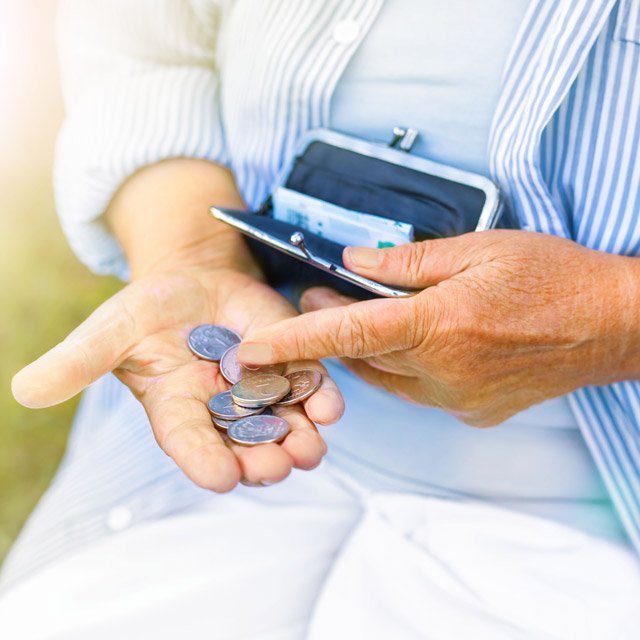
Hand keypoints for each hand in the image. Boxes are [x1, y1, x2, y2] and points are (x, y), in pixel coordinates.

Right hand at [12, 267, 343, 489]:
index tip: (220, 477)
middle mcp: (224, 413)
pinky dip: (322, 400)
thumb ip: (79, 361)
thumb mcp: (112, 330)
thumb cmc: (149, 310)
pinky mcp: (292, 365)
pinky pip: (311, 390)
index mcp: (179, 412)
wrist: (195, 282)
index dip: (204, 462)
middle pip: (245, 447)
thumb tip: (23, 390)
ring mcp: (262, 392)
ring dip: (300, 440)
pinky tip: (330, 406)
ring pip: (285, 427)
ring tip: (310, 448)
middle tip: (276, 467)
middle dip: (261, 459)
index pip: (191, 446)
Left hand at [236, 230, 639, 426]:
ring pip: (384, 377)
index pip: (348, 335)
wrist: (611, 325)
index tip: (249, 352)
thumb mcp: (478, 248)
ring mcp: (456, 398)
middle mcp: (442, 371)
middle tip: (314, 298)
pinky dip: (400, 366)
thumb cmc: (552, 277)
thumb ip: (407, 260)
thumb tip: (352, 261)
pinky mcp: (469, 410)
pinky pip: (415, 390)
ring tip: (356, 314)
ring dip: (364, 348)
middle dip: (329, 331)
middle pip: (360, 357)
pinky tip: (408, 342)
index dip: (292, 342)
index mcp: (440, 324)